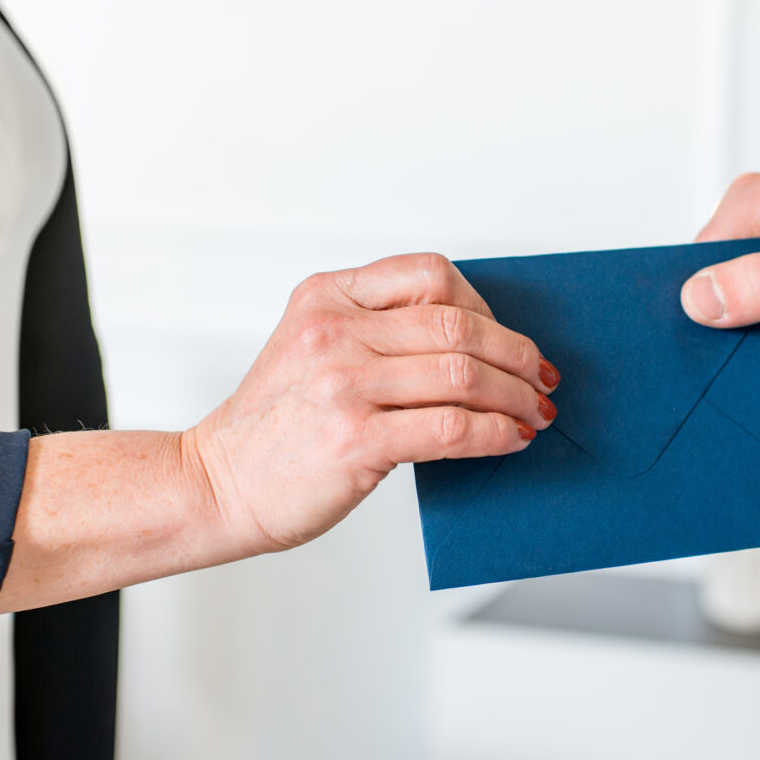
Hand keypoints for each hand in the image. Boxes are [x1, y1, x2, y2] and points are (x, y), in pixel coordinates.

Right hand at [186, 253, 558, 555]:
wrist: (219, 484)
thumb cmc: (274, 427)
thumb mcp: (311, 347)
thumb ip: (376, 331)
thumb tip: (475, 342)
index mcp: (325, 297)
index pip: (429, 275)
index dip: (484, 305)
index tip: (506, 336)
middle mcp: (334, 332)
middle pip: (457, 325)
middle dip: (516, 354)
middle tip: (540, 378)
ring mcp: (344, 385)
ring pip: (464, 374)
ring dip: (515, 396)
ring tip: (534, 412)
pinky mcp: (357, 440)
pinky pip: (453, 427)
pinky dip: (495, 433)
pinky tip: (509, 438)